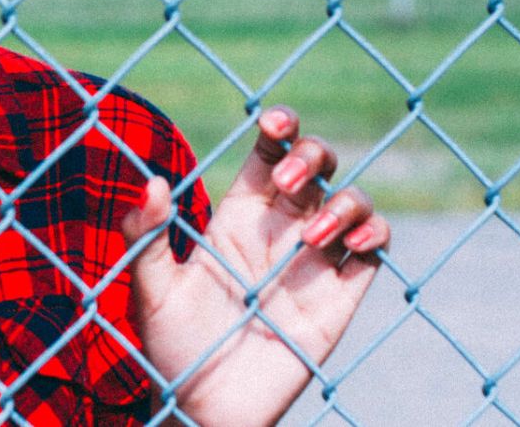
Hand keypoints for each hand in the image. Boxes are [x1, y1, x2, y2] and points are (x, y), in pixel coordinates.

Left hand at [122, 107, 389, 426]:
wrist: (202, 408)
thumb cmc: (171, 346)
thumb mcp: (151, 288)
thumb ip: (146, 235)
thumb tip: (152, 181)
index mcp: (238, 217)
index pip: (267, 154)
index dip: (279, 128)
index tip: (273, 122)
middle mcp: (280, 232)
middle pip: (315, 166)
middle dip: (311, 154)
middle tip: (285, 181)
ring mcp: (314, 263)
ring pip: (352, 202)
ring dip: (344, 202)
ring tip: (313, 235)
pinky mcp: (339, 300)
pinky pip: (373, 254)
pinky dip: (374, 235)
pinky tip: (350, 244)